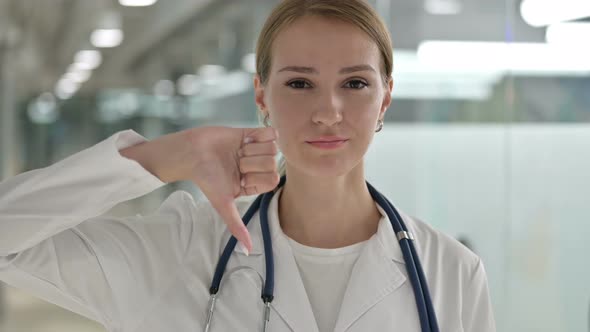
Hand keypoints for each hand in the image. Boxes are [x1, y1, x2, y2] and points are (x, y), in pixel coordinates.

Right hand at [188, 126, 279, 253]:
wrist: (191, 153)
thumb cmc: (206, 179)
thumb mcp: (223, 204)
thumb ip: (237, 225)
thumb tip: (248, 251)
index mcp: (254, 184)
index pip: (273, 179)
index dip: (258, 176)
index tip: (241, 175)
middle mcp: (257, 168)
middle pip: (272, 162)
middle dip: (253, 161)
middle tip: (237, 162)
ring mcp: (256, 150)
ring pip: (272, 147)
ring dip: (253, 149)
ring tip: (237, 151)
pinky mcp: (251, 134)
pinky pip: (271, 133)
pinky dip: (260, 135)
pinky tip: (245, 140)